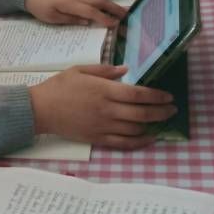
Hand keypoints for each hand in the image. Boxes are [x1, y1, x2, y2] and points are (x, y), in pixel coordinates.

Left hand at [24, 0, 125, 26]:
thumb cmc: (40, 7)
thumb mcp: (51, 17)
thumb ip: (69, 19)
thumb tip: (87, 22)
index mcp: (70, 4)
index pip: (91, 11)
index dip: (103, 18)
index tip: (115, 25)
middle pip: (99, 2)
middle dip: (114, 9)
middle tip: (128, 17)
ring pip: (98, 0)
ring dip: (112, 6)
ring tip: (125, 13)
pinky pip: (93, 2)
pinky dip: (104, 6)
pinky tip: (110, 11)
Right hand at [29, 65, 176, 148]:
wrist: (41, 109)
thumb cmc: (59, 86)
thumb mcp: (79, 70)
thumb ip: (104, 70)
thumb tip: (126, 70)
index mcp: (104, 90)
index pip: (138, 94)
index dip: (157, 96)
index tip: (168, 96)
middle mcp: (108, 110)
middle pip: (142, 113)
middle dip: (161, 111)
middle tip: (172, 109)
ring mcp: (104, 126)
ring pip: (136, 128)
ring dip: (152, 125)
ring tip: (161, 120)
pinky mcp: (98, 138)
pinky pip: (125, 143)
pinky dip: (140, 142)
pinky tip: (149, 138)